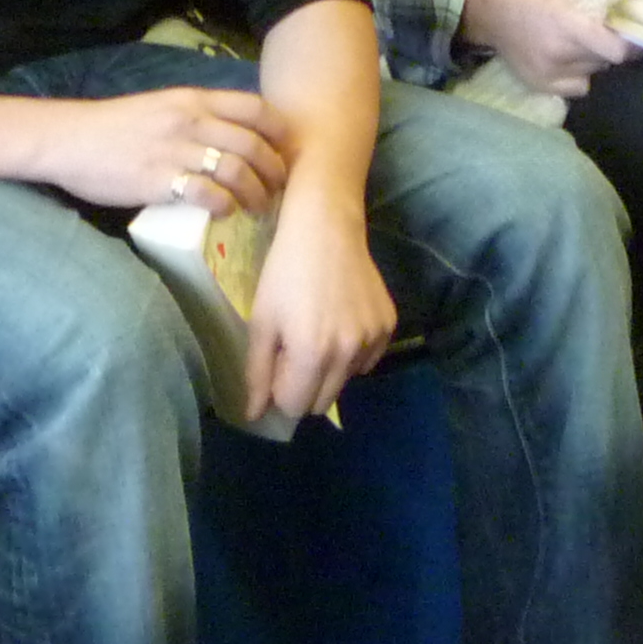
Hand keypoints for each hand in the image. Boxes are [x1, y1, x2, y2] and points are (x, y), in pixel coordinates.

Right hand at [39, 83, 292, 216]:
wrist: (70, 140)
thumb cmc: (116, 127)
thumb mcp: (163, 108)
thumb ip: (197, 118)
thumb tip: (235, 141)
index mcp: (193, 99)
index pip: (255, 108)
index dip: (281, 132)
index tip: (289, 153)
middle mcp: (189, 120)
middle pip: (253, 144)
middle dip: (275, 171)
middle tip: (279, 190)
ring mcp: (174, 150)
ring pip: (236, 169)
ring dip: (256, 193)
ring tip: (258, 207)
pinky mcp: (158, 180)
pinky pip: (205, 193)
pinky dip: (223, 204)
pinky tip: (225, 211)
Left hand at [247, 201, 397, 421]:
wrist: (326, 227)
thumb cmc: (285, 272)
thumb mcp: (262, 321)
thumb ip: (257, 374)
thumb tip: (254, 416)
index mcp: (312, 354)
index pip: (296, 407)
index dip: (281, 391)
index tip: (277, 364)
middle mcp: (348, 353)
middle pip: (323, 402)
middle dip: (305, 385)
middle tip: (295, 348)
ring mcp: (373, 339)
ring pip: (345, 380)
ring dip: (329, 368)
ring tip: (319, 327)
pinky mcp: (388, 325)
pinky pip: (366, 360)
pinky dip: (351, 351)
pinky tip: (341, 319)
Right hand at [459, 0, 634, 99]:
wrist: (486, 6)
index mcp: (570, 23)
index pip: (618, 50)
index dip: (634, 43)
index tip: (636, 31)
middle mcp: (560, 53)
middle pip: (609, 60)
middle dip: (614, 44)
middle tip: (607, 28)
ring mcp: (549, 73)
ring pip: (594, 72)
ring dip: (596, 57)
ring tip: (581, 38)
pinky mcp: (540, 85)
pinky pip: (578, 87)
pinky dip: (581, 73)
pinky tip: (570, 55)